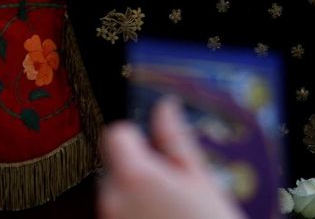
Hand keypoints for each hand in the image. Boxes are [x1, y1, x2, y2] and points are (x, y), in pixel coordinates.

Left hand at [99, 97, 243, 218]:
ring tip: (168, 212)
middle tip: (171, 188)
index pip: (116, 134)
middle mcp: (113, 198)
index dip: (136, 136)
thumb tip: (165, 107)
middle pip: (115, 165)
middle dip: (138, 170)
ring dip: (135, 196)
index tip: (154, 148)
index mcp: (136, 175)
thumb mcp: (200, 179)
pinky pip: (117, 215)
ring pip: (116, 193)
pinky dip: (132, 216)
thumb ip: (176, 139)